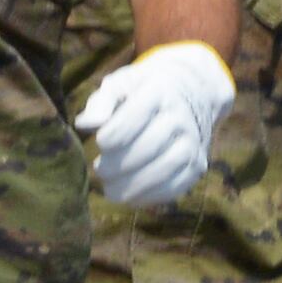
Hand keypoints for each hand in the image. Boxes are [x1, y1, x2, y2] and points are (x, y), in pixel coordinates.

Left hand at [75, 38, 234, 206]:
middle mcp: (180, 117)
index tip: (99, 143)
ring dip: (133, 185)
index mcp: (159, 91)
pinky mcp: (197, 166)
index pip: (135, 115)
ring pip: (165, 168)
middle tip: (99, 170)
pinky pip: (176, 186)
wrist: (189, 95)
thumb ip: (100, 103)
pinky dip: (149, 196)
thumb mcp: (119, 85)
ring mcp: (192, 142)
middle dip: (118, 164)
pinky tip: (129, 196)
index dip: (112, 135)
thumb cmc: (140, 93)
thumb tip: (85, 124)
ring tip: (110, 190)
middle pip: (149, 145)